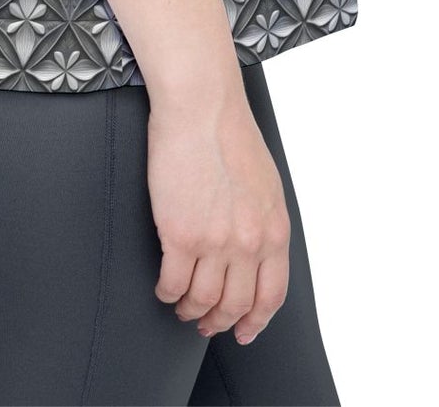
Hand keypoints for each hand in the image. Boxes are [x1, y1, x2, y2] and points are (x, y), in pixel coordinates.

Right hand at [146, 81, 291, 346]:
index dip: (255, 320)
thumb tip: (254, 252)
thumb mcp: (265, 184)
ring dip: (190, 310)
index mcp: (274, 230)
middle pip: (236, 305)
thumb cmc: (229, 134)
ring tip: (182, 305)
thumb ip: (263, 222)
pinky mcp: (180, 234)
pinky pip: (173, 283)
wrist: (202, 106)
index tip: (244, 331)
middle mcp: (249, 243)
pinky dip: (167, 292)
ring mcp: (215, 242)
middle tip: (205, 322)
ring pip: (203, 301)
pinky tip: (164, 287)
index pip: (271, 295)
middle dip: (219, 321)